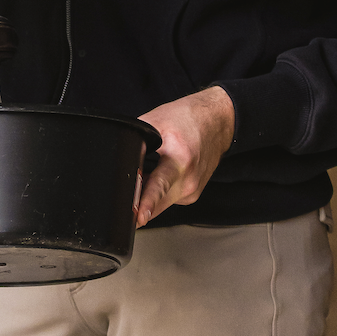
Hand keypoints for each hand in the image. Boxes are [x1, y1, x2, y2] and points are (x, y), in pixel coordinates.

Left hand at [136, 87, 234, 225]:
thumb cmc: (189, 118)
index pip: (159, 186)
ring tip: (145, 175)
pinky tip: (158, 176)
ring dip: (148, 197)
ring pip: (161, 204)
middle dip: (138, 205)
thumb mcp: (156, 121)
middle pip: (158, 203)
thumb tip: (119, 158)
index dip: (146, 202)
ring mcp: (193, 190)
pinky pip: (169, 199)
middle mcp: (190, 179)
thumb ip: (136, 140)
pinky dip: (159, 193)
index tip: (139, 217)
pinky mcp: (193, 194)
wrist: (217, 121)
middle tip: (123, 202)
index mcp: (180, 159)